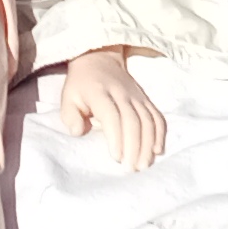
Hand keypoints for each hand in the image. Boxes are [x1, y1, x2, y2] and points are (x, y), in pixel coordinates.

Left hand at [56, 46, 166, 166]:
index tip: (117, 157)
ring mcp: (136, 96)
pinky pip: (157, 116)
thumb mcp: (67, 97)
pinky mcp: (145, 99)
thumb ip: (70, 116)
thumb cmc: (81, 85)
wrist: (98, 59)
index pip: (112, 115)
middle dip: (134, 147)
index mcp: (100, 92)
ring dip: (148, 144)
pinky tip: (158, 150)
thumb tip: (78, 132)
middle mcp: (121, 93)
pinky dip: (160, 133)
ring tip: (144, 165)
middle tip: (131, 168)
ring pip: (147, 120)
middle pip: (133, 121)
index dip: (116, 137)